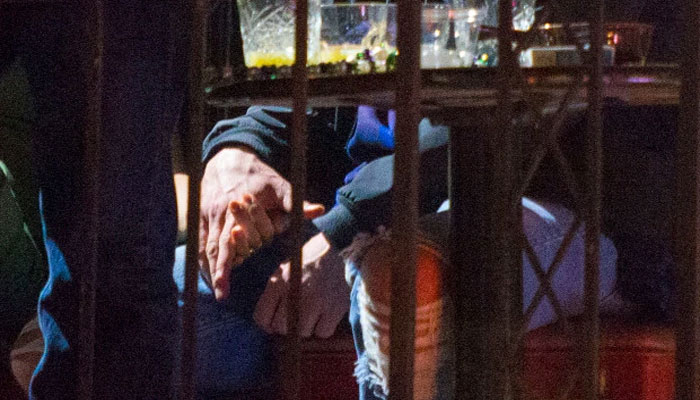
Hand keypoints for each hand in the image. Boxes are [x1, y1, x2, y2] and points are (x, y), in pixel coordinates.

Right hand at [200, 147, 323, 299]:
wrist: (228, 161)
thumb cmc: (258, 176)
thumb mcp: (279, 185)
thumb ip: (295, 202)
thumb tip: (319, 210)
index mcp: (240, 204)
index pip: (244, 231)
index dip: (248, 242)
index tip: (248, 256)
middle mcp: (222, 213)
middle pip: (221, 244)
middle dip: (223, 266)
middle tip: (224, 292)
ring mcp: (210, 217)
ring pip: (210, 247)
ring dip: (213, 269)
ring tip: (219, 291)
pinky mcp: (202, 220)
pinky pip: (201, 244)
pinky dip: (205, 261)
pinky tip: (210, 277)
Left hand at [254, 233, 349, 337]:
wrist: (344, 247)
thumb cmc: (315, 256)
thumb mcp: (288, 266)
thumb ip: (277, 289)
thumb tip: (271, 317)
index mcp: (278, 281)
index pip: (261, 317)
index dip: (267, 324)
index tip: (275, 322)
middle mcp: (293, 294)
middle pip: (281, 328)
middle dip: (289, 325)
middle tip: (299, 316)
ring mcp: (314, 303)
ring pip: (303, 332)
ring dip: (309, 326)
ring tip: (316, 311)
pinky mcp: (333, 310)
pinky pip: (322, 332)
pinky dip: (325, 326)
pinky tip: (328, 313)